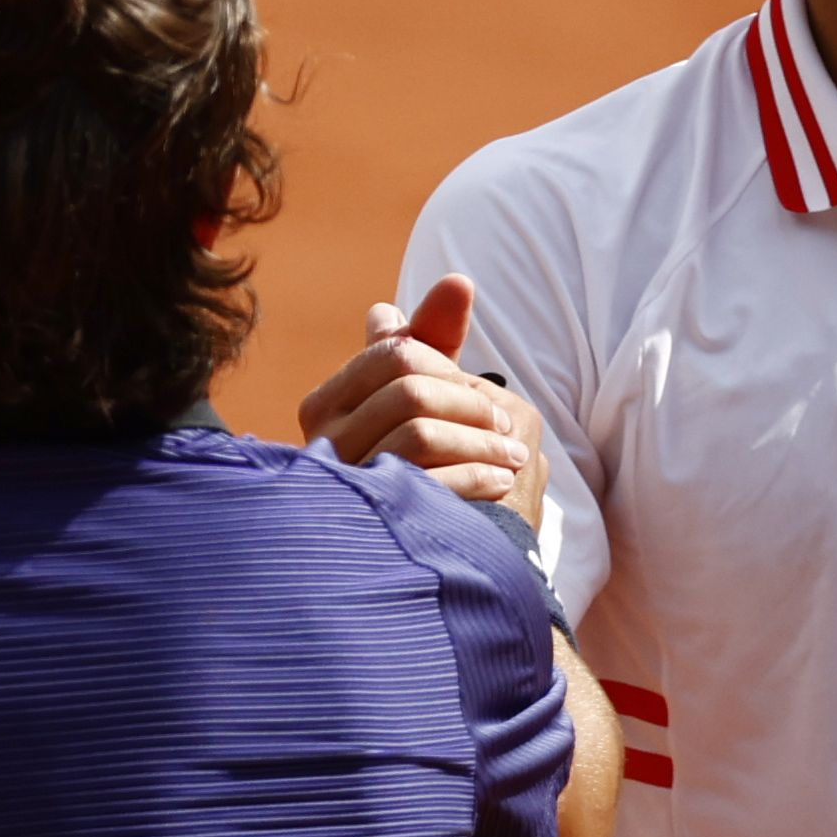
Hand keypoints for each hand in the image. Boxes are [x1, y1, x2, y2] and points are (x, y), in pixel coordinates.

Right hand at [295, 273, 547, 518]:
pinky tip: (500, 488)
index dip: (451, 369)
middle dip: (473, 407)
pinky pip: (428, 484)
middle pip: (410, 390)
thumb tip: (459, 283)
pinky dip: (475, 480)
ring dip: (481, 445)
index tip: (488, 398)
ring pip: (419, 434)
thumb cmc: (417, 464)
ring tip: (513, 461)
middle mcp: (323, 442)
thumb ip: (432, 341)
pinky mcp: (369, 524)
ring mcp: (343, 484)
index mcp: (326, 404)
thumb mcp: (421, 398)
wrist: (408, 553)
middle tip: (510, 433)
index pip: (396, 353)